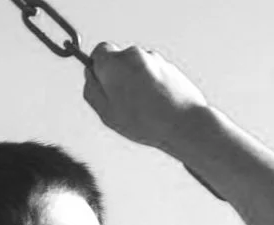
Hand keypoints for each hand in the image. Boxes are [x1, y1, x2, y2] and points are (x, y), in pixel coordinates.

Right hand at [83, 43, 208, 150]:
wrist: (183, 123)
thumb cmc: (143, 121)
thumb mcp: (107, 113)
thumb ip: (92, 91)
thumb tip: (90, 76)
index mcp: (114, 63)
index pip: (99, 52)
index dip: (98, 69)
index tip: (103, 86)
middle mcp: (134, 54)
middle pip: (119, 61)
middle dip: (118, 77)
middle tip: (124, 104)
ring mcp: (154, 59)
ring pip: (137, 68)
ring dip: (136, 83)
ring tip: (145, 109)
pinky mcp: (169, 66)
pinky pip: (153, 74)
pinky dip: (152, 86)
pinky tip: (157, 106)